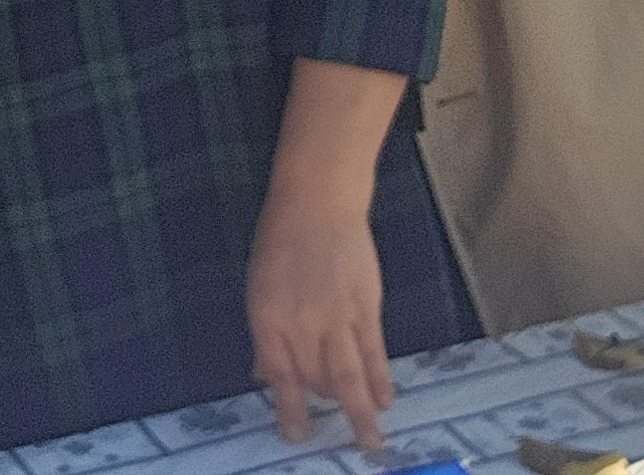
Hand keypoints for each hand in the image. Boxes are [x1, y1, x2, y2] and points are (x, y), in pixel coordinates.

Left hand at [249, 59, 406, 445]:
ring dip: (359, 412)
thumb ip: (266, 333)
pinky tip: (385, 400)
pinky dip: (380, 379)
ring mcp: (337, 316)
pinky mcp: (366, 307)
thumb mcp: (258, 286)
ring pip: (349, 375)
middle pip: (315, 379)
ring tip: (371, 442)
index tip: (296, 435)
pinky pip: (373, 352)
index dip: (289, 409)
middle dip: (325, 406)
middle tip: (336, 435)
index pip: (280, 376)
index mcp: (269, 318)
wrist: (319, 201)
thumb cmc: (280, 240)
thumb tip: (266, 373)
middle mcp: (302, 323)